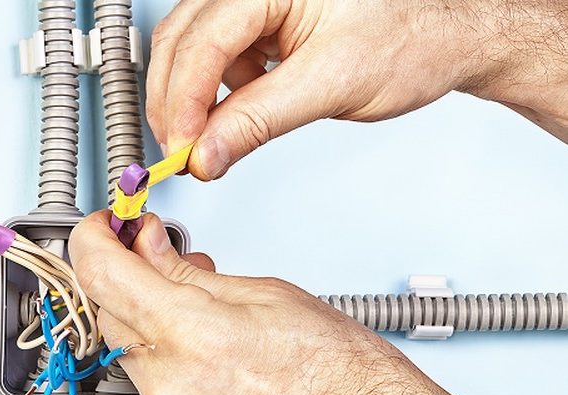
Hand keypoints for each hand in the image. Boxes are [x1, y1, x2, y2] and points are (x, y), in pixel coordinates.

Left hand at [69, 210, 567, 394]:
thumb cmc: (348, 378)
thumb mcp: (268, 295)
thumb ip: (188, 275)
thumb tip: (146, 251)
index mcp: (196, 337)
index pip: (102, 275)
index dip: (92, 240)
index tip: (101, 229)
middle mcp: (173, 391)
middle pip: (111, 318)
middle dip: (128, 284)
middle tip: (156, 259)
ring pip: (132, 361)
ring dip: (154, 333)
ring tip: (204, 321)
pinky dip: (172, 376)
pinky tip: (212, 368)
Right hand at [146, 0, 567, 179]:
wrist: (444, 35)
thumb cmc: (409, 38)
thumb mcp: (330, 84)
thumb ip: (258, 120)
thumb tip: (206, 153)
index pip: (203, 41)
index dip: (183, 100)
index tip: (181, 149)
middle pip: (179, 41)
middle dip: (174, 103)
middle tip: (182, 154)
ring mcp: (252, 3)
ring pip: (188, 51)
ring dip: (190, 102)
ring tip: (208, 142)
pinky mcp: (257, 24)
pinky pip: (214, 60)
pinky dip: (212, 95)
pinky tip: (230, 117)